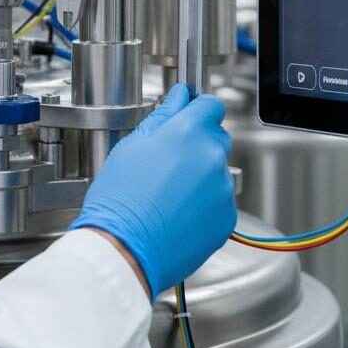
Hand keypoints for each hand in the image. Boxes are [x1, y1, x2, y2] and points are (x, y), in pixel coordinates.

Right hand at [70, 84, 235, 298]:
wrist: (125, 249)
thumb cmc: (120, 200)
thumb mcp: (131, 147)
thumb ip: (162, 117)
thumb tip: (178, 98)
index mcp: (189, 132)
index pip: (210, 104)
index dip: (197, 109)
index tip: (188, 115)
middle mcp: (212, 156)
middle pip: (216, 136)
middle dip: (197, 142)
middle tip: (168, 162)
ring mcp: (222, 188)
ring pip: (217, 170)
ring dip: (200, 175)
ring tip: (168, 193)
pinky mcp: (227, 218)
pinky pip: (220, 200)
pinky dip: (205, 203)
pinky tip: (177, 211)